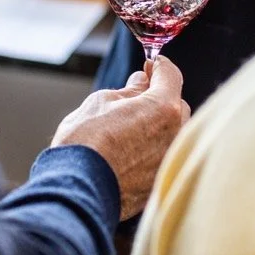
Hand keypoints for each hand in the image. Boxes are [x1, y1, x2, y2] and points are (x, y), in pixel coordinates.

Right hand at [51, 58, 189, 219]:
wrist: (77, 187)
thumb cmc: (85, 142)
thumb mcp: (102, 102)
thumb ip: (129, 91)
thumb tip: (140, 82)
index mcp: (163, 107)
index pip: (171, 75)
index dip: (158, 67)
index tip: (150, 66)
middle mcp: (176, 134)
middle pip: (176, 105)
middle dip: (160, 97)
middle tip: (135, 97)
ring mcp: (170, 160)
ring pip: (172, 134)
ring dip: (158, 126)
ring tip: (130, 128)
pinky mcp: (160, 182)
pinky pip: (162, 157)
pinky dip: (152, 150)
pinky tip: (130, 152)